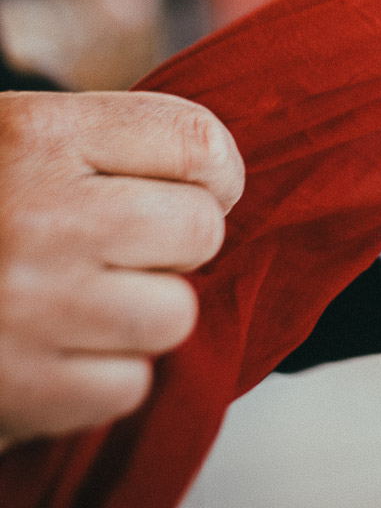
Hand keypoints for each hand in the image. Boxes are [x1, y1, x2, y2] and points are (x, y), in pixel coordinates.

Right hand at [0, 91, 243, 442]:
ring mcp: (31, 306)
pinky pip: (127, 385)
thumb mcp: (7, 142)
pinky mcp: (20, 387)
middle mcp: (39, 216)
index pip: (197, 141)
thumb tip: (216, 172)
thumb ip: (102, 147)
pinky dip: (101, 377)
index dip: (216, 170)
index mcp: (36, 136)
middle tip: (125, 249)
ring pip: (174, 314)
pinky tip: (54, 351)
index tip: (203, 186)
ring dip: (141, 315)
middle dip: (175, 243)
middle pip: (199, 230)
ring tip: (86, 302)